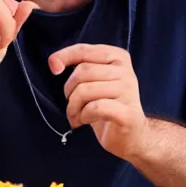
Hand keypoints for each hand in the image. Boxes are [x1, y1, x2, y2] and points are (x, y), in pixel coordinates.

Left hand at [49, 44, 146, 159]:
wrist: (132, 136)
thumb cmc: (107, 105)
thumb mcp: (93, 80)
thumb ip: (77, 65)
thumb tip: (53, 62)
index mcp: (118, 57)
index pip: (83, 50)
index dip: (64, 56)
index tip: (54, 69)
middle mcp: (126, 71)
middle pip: (82, 71)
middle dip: (69, 90)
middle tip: (72, 105)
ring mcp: (129, 92)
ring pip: (85, 90)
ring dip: (73, 107)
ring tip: (77, 116)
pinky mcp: (127, 113)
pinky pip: (95, 108)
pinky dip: (84, 116)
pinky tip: (85, 121)